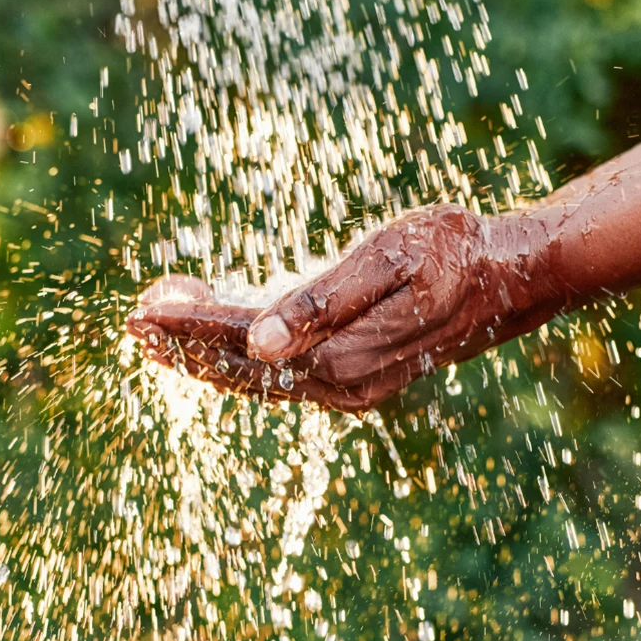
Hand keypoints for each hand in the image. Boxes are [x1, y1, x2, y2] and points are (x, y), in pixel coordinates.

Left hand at [126, 204, 561, 412]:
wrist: (507, 279)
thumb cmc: (452, 253)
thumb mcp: (390, 261)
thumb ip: (323, 301)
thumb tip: (259, 342)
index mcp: (341, 356)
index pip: (244, 344)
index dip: (189, 328)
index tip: (139, 312)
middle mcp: (339, 384)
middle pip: (242, 368)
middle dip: (184, 345)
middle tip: (133, 321)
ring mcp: (348, 386)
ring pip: (259, 374)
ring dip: (207, 352)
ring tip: (160, 327)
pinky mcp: (354, 375)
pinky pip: (282, 369)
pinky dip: (242, 352)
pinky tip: (222, 331)